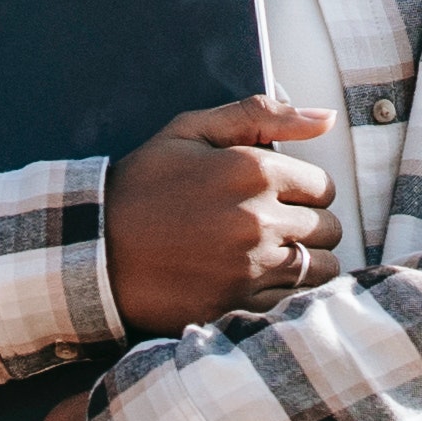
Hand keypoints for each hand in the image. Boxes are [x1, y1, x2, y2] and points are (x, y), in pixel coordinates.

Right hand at [105, 99, 341, 334]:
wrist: (92, 248)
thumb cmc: (142, 186)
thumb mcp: (190, 131)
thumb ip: (260, 115)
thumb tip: (327, 118)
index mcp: (254, 171)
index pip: (323, 187)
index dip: (302, 191)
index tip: (276, 197)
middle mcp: (260, 220)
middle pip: (329, 229)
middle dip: (307, 226)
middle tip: (271, 227)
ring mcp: (250, 268)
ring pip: (320, 269)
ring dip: (304, 263)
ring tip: (269, 256)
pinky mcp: (238, 305)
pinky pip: (294, 303)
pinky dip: (284, 295)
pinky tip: (256, 282)